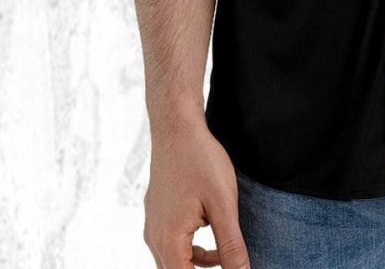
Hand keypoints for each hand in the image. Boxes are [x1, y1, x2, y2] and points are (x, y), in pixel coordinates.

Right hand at [144, 120, 249, 268]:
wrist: (177, 129)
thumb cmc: (200, 161)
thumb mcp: (223, 204)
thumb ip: (231, 244)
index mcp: (169, 240)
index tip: (230, 268)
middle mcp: (155, 238)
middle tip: (229, 263)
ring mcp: (153, 226)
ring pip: (174, 261)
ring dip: (198, 265)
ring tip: (225, 256)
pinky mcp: (157, 215)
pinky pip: (172, 244)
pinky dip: (191, 250)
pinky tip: (212, 237)